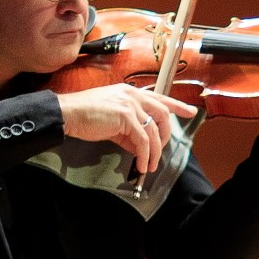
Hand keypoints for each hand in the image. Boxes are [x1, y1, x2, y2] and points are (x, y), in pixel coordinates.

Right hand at [56, 83, 197, 174]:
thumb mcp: (112, 122)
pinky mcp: (125, 117)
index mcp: (130, 92)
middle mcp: (133, 95)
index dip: (177, 105)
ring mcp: (130, 104)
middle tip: (161, 151)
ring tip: (150, 165)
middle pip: (163, 114)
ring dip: (155, 152)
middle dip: (166, 135)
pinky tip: (141, 164)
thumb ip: (128, 132)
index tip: (190, 111)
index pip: (160, 97)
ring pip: (154, 131)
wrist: (68, 113)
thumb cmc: (85, 116)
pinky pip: (143, 140)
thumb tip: (139, 148)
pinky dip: (144, 155)